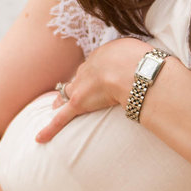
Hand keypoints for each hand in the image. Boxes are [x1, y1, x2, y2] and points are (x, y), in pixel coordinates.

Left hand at [36, 37, 150, 141]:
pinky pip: (61, 118)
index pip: (96, 65)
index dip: (95, 71)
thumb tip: (150, 63)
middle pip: (79, 76)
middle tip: (74, 88)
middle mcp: (89, 67)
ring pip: (68, 93)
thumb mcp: (143, 52)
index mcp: (104, 55)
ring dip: (61, 100)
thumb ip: (141, 59)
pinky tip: (39, 138)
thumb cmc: (142, 61)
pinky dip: (50, 128)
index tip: (97, 75)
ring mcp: (82, 86)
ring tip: (54, 106)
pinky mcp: (79, 103)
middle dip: (77, 83)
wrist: (132, 70)